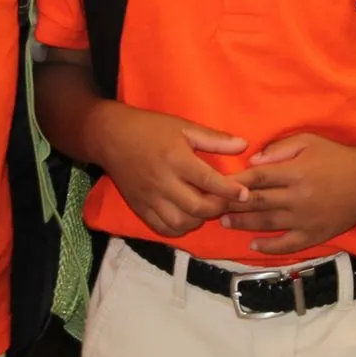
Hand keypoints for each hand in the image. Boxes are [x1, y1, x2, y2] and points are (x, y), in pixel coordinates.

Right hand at [90, 102, 249, 238]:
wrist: (110, 137)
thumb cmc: (150, 128)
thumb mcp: (183, 127)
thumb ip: (214, 139)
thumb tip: (243, 145)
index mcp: (176, 159)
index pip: (209, 181)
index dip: (230, 191)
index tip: (245, 194)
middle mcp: (164, 182)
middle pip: (198, 207)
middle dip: (218, 208)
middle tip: (227, 201)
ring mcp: (150, 198)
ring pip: (181, 223)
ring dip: (199, 220)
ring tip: (206, 209)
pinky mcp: (140, 208)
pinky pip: (162, 228)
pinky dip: (179, 229)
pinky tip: (187, 218)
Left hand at [222, 133, 355, 256]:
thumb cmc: (337, 157)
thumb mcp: (309, 141)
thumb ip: (279, 149)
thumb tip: (252, 160)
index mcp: (296, 173)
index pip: (258, 177)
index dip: (235, 181)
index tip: (217, 182)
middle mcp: (298, 198)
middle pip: (257, 202)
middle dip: (232, 204)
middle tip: (212, 205)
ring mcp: (306, 220)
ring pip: (267, 224)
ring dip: (243, 223)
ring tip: (225, 221)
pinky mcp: (315, 235)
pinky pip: (288, 244)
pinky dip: (269, 247)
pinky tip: (253, 245)